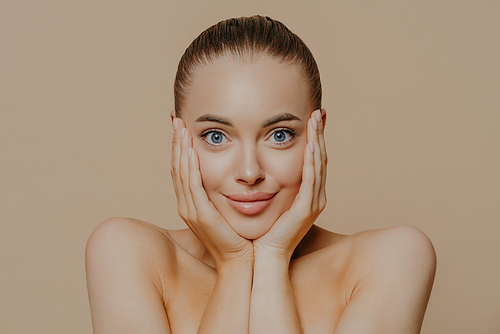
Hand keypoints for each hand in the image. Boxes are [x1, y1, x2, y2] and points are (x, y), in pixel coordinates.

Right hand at [171, 117, 253, 266]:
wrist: (241, 260)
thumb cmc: (238, 235)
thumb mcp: (226, 208)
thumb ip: (222, 191)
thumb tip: (228, 175)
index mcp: (191, 203)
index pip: (182, 170)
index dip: (180, 148)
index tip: (181, 127)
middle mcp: (186, 205)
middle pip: (177, 168)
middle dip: (177, 143)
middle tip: (176, 120)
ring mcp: (191, 211)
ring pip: (181, 174)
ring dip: (181, 149)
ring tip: (181, 128)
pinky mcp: (200, 215)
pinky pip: (192, 186)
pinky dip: (190, 167)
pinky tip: (191, 151)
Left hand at [253, 109, 326, 261]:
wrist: (263, 256)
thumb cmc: (262, 231)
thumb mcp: (268, 201)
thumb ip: (270, 184)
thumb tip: (261, 169)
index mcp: (306, 194)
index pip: (312, 161)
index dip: (313, 139)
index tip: (310, 118)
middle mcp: (314, 196)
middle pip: (319, 158)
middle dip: (319, 134)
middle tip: (318, 112)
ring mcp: (313, 202)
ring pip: (318, 165)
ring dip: (318, 141)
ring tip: (316, 119)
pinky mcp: (307, 209)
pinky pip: (311, 179)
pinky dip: (311, 160)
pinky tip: (310, 144)